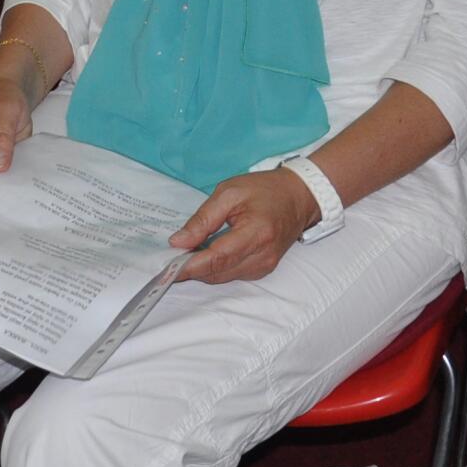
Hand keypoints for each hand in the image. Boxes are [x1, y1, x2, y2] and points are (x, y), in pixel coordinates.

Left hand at [169, 167, 317, 285]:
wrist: (299, 197)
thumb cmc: (265, 190)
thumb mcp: (229, 192)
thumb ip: (203, 219)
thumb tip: (178, 242)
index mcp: (256, 233)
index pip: (218, 257)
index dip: (190, 265)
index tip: (167, 266)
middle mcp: (262, 256)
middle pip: (217, 272)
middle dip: (191, 268)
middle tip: (168, 256)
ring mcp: (264, 266)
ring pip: (222, 277)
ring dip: (202, 268)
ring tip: (186, 252)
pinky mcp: (263, 270)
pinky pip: (231, 274)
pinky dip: (215, 267)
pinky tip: (205, 253)